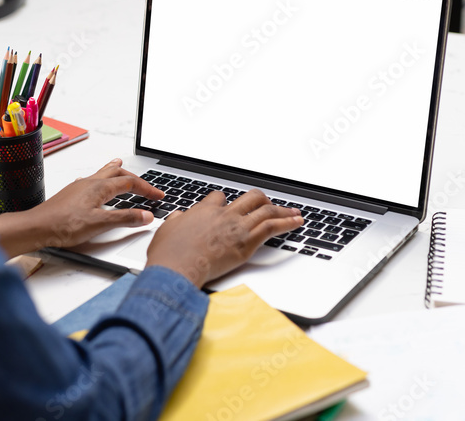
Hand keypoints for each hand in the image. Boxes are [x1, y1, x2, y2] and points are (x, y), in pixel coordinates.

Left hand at [0, 159, 161, 257]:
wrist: (37, 227)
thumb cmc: (63, 225)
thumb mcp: (99, 224)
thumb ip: (124, 218)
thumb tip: (146, 215)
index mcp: (99, 187)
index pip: (130, 184)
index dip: (147, 189)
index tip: (158, 196)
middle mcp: (90, 183)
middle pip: (117, 174)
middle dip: (134, 178)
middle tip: (146, 185)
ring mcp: (79, 187)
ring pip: (102, 174)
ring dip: (115, 171)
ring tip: (120, 164)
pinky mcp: (71, 194)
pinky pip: (91, 180)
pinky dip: (100, 178)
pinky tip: (94, 183)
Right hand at [146, 189, 302, 288]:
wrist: (177, 267)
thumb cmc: (169, 254)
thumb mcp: (167, 230)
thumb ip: (176, 221)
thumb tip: (179, 217)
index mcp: (203, 211)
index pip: (220, 197)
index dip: (227, 202)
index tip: (230, 207)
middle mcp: (223, 215)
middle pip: (250, 198)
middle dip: (262, 201)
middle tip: (269, 206)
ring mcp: (236, 227)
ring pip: (266, 210)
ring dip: (283, 211)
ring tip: (294, 213)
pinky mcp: (246, 243)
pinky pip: (271, 227)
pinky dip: (287, 223)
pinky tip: (297, 222)